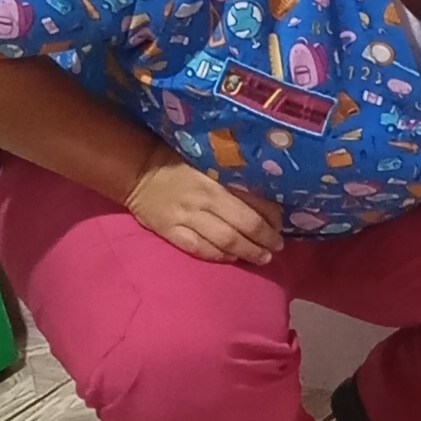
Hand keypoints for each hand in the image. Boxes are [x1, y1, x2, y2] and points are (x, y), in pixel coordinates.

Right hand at [126, 152, 282, 266]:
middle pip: (243, 226)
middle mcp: (204, 200)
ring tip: (262, 258)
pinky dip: (219, 256)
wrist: (139, 171)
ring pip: (224, 241)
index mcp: (216, 181)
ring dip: (247, 252)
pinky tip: (233, 258)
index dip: (271, 218)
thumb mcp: (208, 162)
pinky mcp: (170, 232)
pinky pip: (199, 249)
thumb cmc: (179, 162)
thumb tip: (263, 197)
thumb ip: (231, 179)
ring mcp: (186, 218)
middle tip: (277, 247)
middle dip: (264, 240)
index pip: (252, 202)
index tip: (281, 225)